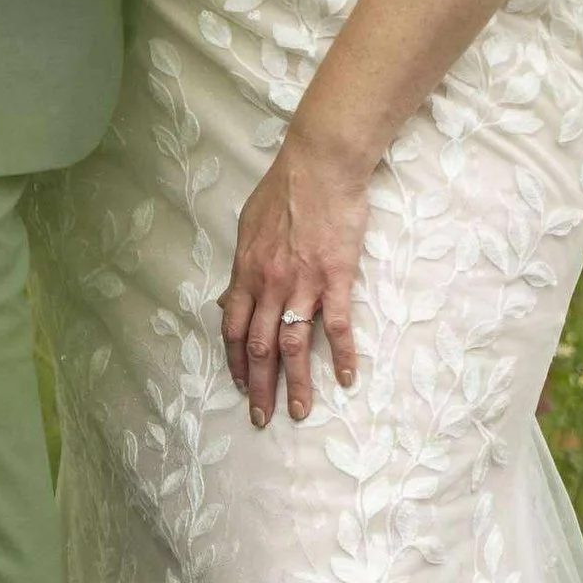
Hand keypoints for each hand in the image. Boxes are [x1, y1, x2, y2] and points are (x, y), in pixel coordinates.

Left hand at [222, 141, 367, 427]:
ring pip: (293, 345)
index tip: (241, 385)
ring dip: (296, 383)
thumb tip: (234, 291)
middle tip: (262, 417)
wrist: (319, 165)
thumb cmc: (284, 189)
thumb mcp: (248, 226)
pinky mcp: (336, 279)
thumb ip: (243, 263)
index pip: (233, 328)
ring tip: (298, 412)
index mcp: (247, 271)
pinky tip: (348, 378)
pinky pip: (339, 327)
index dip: (235, 362)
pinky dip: (344, 356)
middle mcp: (269, 284)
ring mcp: (303, 284)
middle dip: (259, 387)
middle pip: (259, 346)